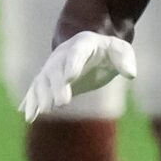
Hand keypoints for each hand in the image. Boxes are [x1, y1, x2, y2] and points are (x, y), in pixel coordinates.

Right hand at [20, 32, 136, 122]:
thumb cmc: (109, 52)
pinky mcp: (48, 79)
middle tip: (61, 103)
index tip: (69, 78)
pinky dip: (31, 101)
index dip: (73, 64)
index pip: (77, 53)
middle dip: (57, 86)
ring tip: (42, 112)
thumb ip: (126, 60)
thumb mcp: (122, 51)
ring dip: (41, 95)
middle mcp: (63, 53)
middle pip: (56, 69)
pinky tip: (29, 116)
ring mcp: (52, 66)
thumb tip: (131, 74)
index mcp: (83, 43)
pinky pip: (36, 89)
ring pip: (43, 80)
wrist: (91, 50)